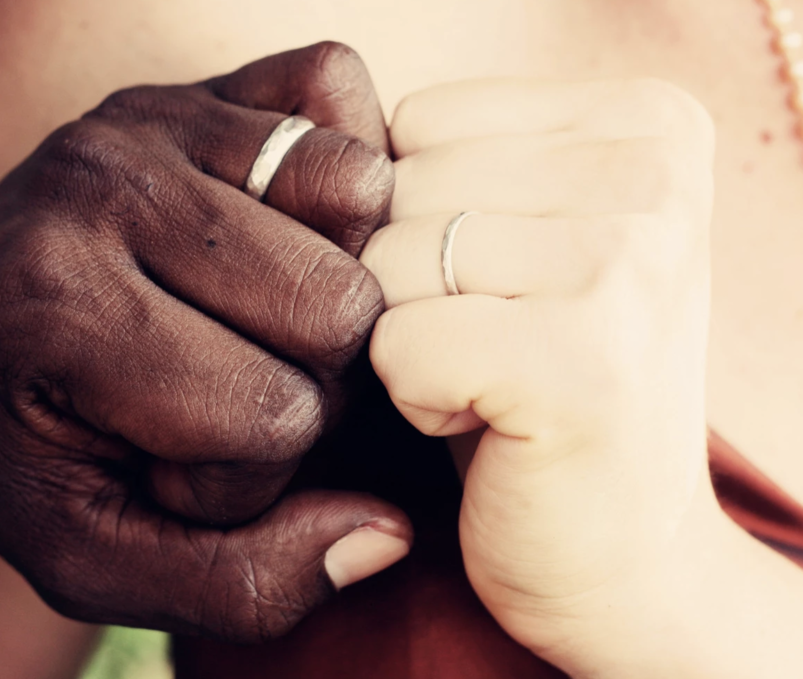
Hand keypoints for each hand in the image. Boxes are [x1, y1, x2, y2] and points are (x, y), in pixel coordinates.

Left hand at [0, 43, 409, 640]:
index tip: (170, 463)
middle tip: (218, 389)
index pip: (275, 416)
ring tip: (246, 314)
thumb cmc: (16, 446)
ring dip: (326, 276)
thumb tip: (385, 535)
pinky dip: (334, 173)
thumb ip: (238, 584)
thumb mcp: (92, 558)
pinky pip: (333, 89)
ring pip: (358, 196)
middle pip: (339, 305)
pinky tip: (276, 232)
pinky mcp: (185, 84)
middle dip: (301, 378)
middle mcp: (101, 187)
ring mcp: (147, 118)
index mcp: (58, 311)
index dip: (246, 474)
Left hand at [362, 78, 714, 664]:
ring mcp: (631, 261)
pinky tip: (488, 423)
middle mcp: (656, 173)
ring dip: (407, 340)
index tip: (496, 287)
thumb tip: (329, 146)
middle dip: (406, 285)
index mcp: (646, 123)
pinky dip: (413, 398)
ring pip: (385, 264)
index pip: (419, 122)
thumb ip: (449, 167)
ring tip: (493, 381)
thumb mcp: (515, 242)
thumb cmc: (540, 386)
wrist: (621, 553)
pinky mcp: (583, 359)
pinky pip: (395, 344)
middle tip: (493, 347)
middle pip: (396, 188)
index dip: (417, 218)